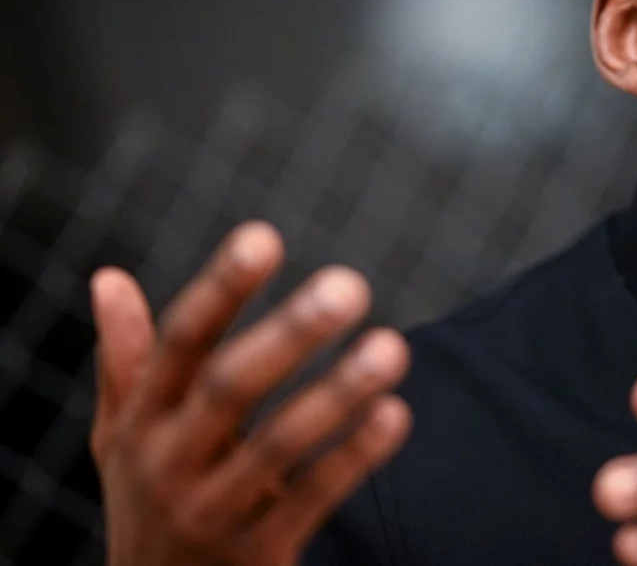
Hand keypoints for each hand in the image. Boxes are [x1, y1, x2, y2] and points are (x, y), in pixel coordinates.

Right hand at [90, 221, 411, 565]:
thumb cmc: (152, 496)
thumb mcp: (123, 433)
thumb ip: (125, 358)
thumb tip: (107, 279)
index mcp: (142, 418)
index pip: (180, 342)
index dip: (220, 288)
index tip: (264, 236)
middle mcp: (170, 461)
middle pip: (230, 388)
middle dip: (290, 335)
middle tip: (350, 285)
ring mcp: (213, 510)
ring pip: (278, 447)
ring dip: (337, 394)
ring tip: (392, 347)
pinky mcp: (258, 552)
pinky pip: (311, 500)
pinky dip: (354, 458)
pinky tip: (395, 415)